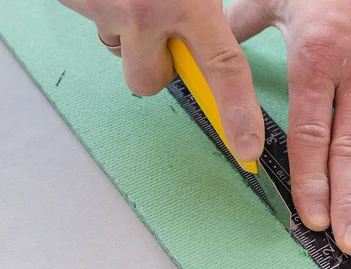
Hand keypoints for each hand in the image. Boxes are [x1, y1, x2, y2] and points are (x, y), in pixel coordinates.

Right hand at [59, 0, 265, 161]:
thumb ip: (210, 7)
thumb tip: (228, 29)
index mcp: (191, 3)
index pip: (224, 70)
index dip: (237, 113)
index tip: (246, 148)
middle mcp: (148, 14)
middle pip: (152, 81)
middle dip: (155, 67)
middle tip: (158, 31)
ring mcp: (111, 13)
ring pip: (124, 53)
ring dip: (131, 36)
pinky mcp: (81, 7)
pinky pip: (103, 30)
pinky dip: (111, 17)